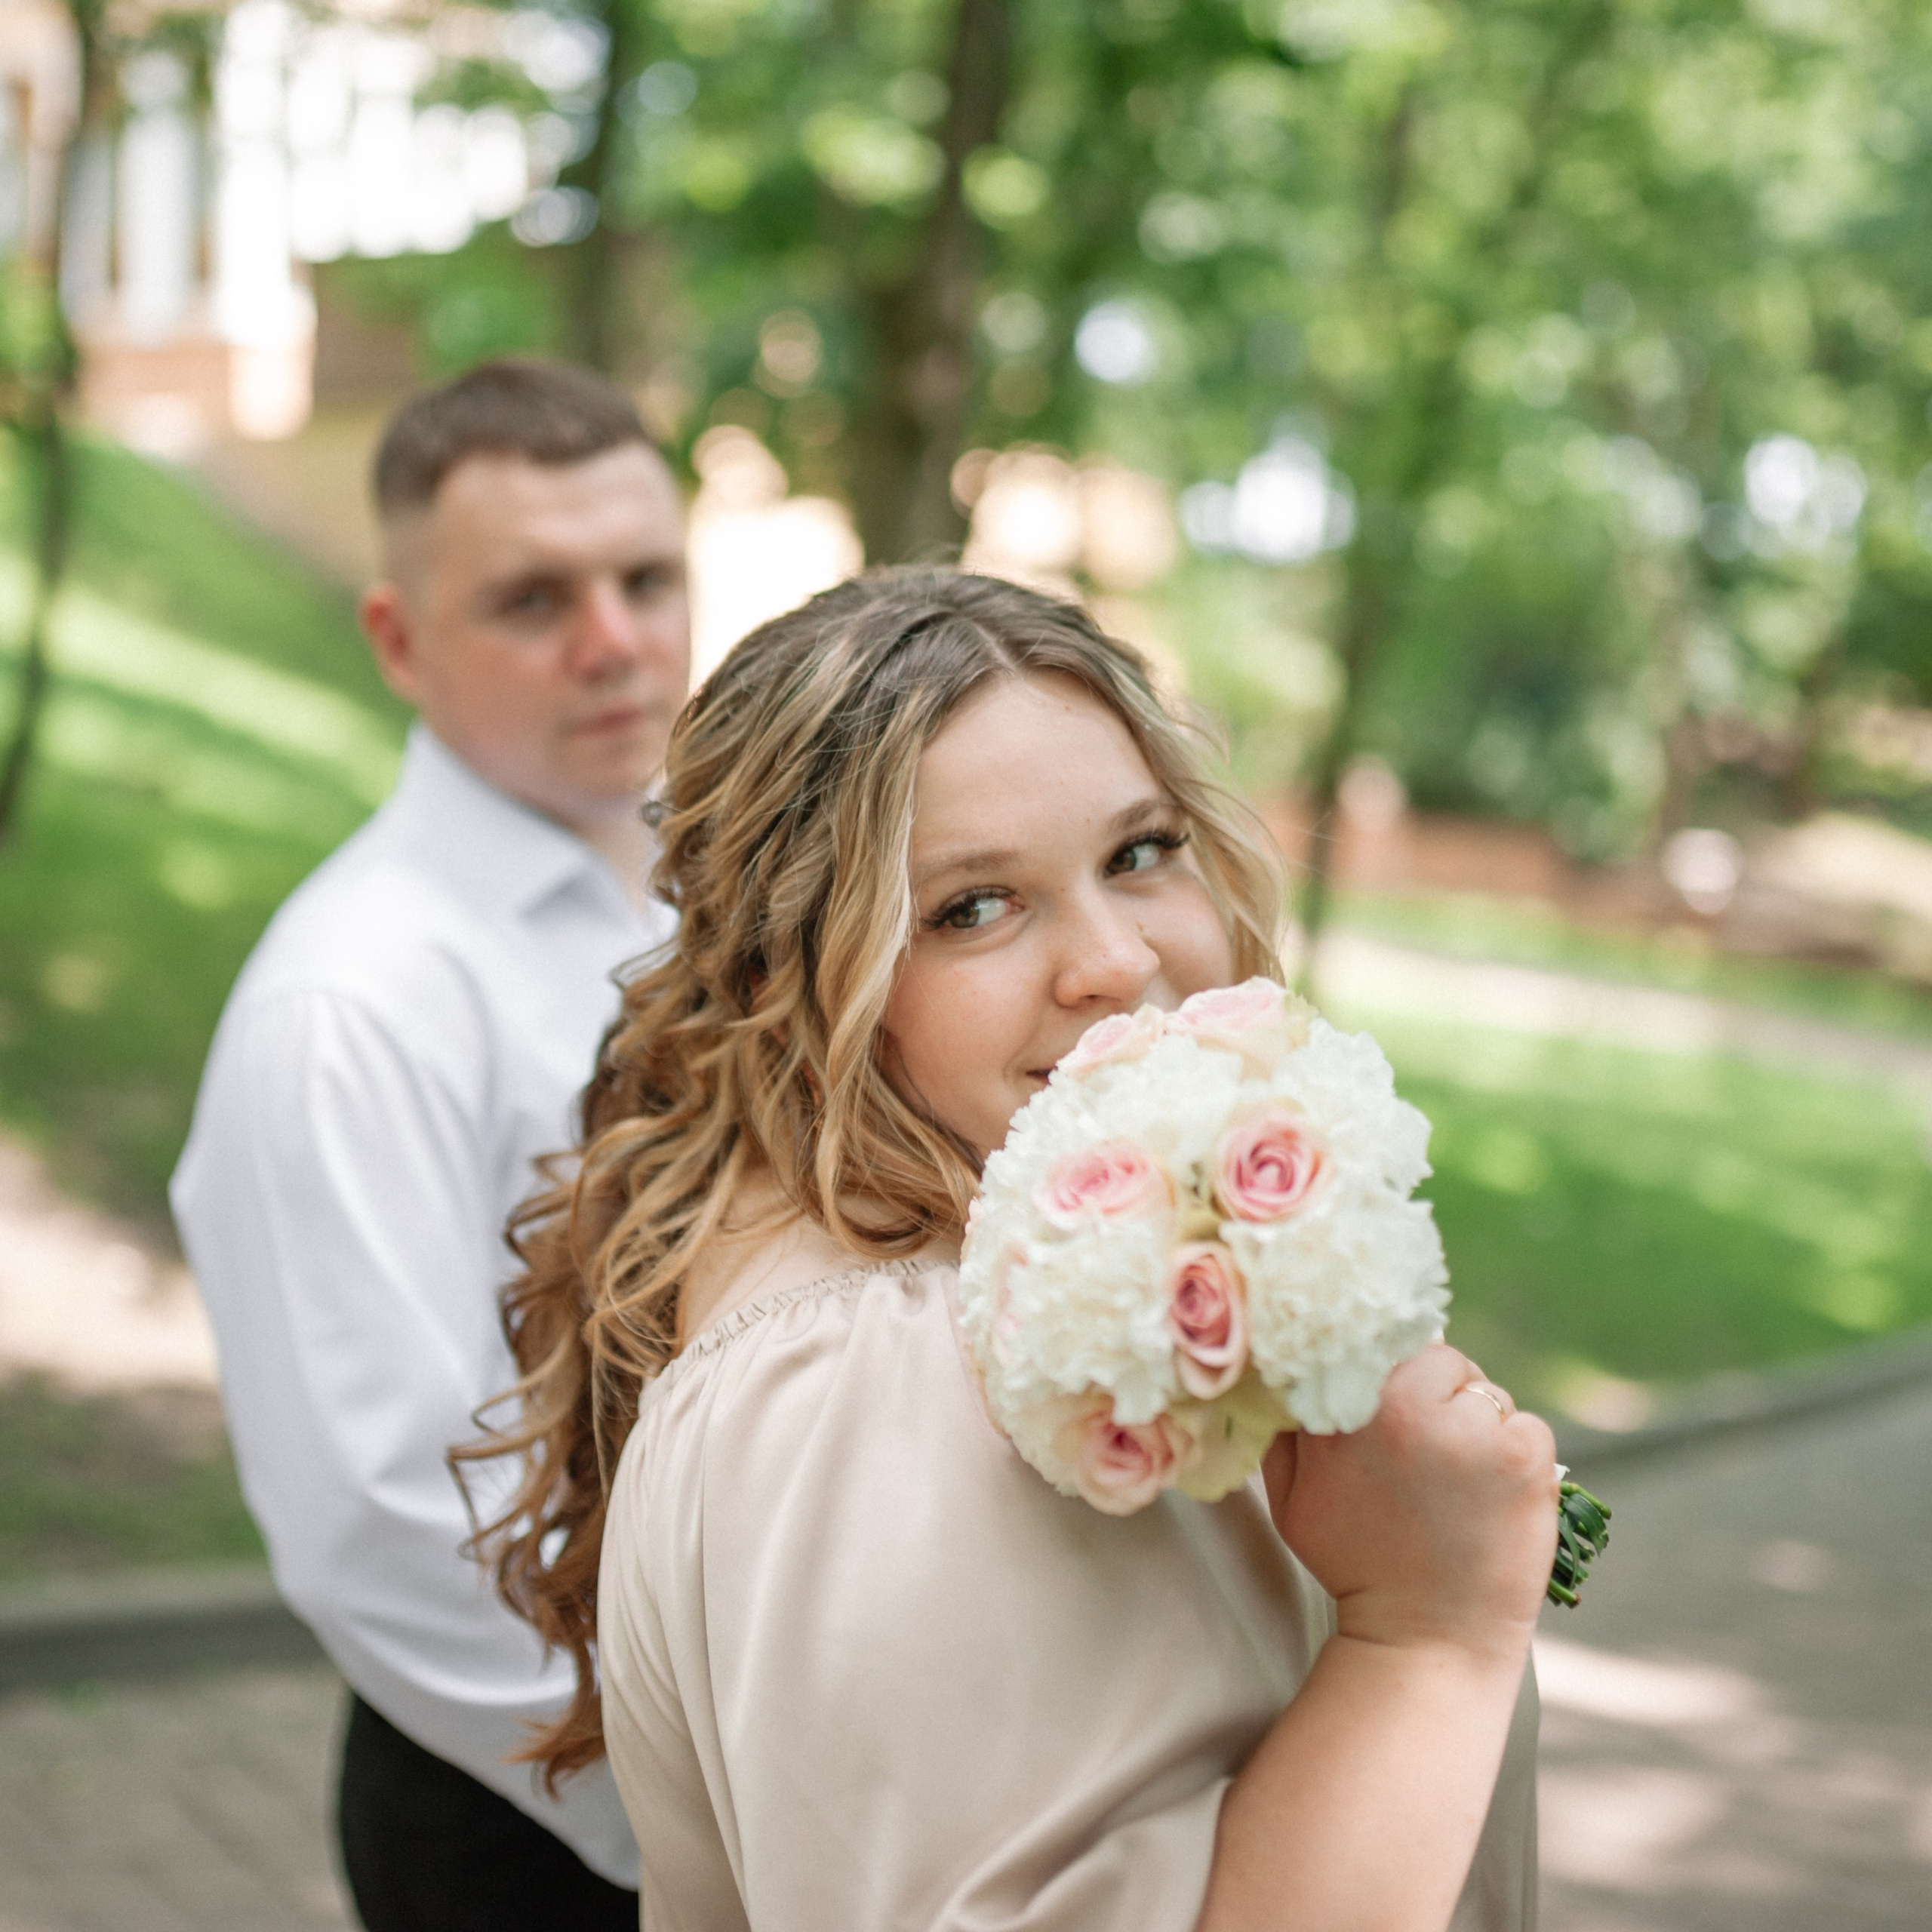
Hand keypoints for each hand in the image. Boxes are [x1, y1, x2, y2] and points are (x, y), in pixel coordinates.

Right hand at [1262, 1344, 1557, 1664]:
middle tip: (1428, 1451)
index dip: (1387, 1364)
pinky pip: (1525, 1425)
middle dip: (1437, 1393)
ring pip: (1485, 1393)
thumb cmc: (1354, 1564)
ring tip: (1459, 1484)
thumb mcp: (1292, 1493)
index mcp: (1352, 1407)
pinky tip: (1492, 1496)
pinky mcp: (1526, 1456)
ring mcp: (1474, 1430)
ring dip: (1478, 1425)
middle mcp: (1411, 1407)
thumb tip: (1293, 1364)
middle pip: (1439, 1357)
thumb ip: (1290, 1423)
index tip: (1391, 1396)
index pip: (1378, 1337)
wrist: (1425, 1640)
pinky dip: (1517, 1452)